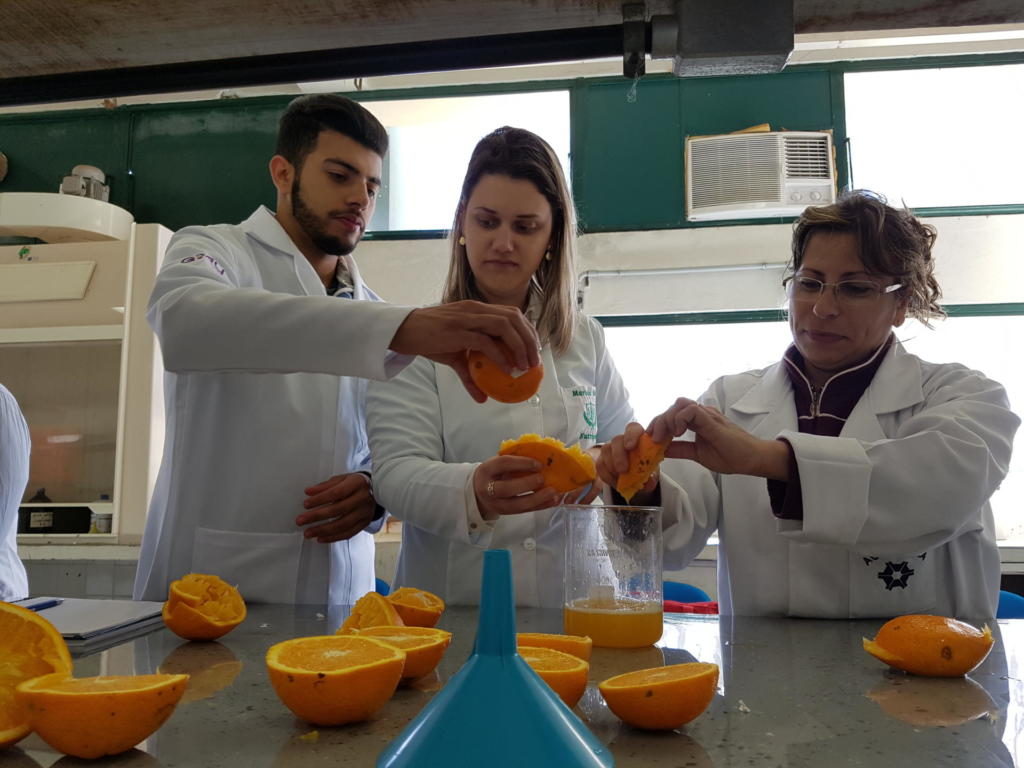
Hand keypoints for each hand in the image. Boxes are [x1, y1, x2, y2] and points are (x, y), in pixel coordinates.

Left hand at [296, 473, 376, 542]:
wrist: (376, 490)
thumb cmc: (354, 484)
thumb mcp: (341, 479)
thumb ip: (325, 486)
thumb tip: (309, 492)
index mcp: (357, 483)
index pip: (336, 493)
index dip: (320, 499)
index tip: (306, 504)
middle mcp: (363, 498)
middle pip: (338, 510)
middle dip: (317, 516)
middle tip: (301, 520)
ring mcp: (365, 512)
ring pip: (343, 524)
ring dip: (323, 530)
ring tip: (308, 533)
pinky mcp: (364, 523)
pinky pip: (348, 533)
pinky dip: (333, 537)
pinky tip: (321, 538)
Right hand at [389, 301, 541, 402]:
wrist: (403, 331)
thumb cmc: (429, 340)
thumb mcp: (453, 355)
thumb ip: (471, 374)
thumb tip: (482, 398)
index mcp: (478, 309)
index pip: (512, 314)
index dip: (527, 330)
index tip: (534, 350)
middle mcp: (475, 309)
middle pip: (514, 317)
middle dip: (529, 339)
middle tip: (534, 362)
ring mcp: (467, 318)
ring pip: (504, 326)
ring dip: (519, 346)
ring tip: (525, 366)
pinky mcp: (457, 330)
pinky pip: (485, 342)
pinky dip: (499, 356)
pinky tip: (507, 369)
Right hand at [473, 456, 558, 520]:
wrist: (478, 492)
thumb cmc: (493, 473)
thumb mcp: (497, 463)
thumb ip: (514, 459)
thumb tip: (540, 454)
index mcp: (486, 470)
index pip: (503, 464)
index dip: (521, 463)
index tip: (538, 463)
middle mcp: (488, 489)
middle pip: (506, 489)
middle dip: (527, 484)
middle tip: (542, 478)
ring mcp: (497, 504)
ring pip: (517, 505)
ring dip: (537, 499)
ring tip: (553, 492)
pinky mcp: (506, 513)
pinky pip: (525, 511)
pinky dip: (541, 506)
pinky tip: (552, 501)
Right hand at [595, 423, 659, 501]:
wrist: (635, 475)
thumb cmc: (644, 467)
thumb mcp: (652, 471)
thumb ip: (652, 475)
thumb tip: (649, 481)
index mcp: (638, 438)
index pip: (633, 428)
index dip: (631, 435)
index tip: (630, 447)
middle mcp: (622, 440)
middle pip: (616, 440)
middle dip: (619, 455)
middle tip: (623, 470)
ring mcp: (610, 448)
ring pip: (605, 450)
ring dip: (612, 466)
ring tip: (620, 479)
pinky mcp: (602, 459)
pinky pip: (600, 465)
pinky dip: (607, 476)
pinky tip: (615, 483)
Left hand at [649, 397, 788, 479]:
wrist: (752, 459)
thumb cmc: (730, 456)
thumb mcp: (698, 454)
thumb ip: (681, 450)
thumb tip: (662, 450)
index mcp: (696, 422)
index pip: (672, 415)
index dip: (658, 424)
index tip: (650, 439)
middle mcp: (700, 414)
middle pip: (673, 407)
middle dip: (658, 422)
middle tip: (654, 439)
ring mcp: (707, 415)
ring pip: (680, 404)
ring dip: (668, 419)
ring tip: (666, 436)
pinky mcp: (712, 419)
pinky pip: (691, 410)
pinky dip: (680, 419)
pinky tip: (678, 432)